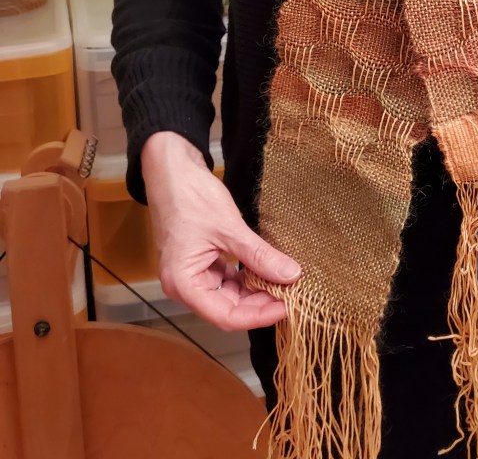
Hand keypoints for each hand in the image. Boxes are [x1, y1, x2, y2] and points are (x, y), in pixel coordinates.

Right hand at [141, 131, 300, 330]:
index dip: (259, 315)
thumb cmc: (190, 197)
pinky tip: (269, 270)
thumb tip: (291, 274)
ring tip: (286, 282)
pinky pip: (228, 277)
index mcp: (184, 284)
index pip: (226, 316)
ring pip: (230, 294)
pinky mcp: (202, 261)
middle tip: (294, 292)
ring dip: (257, 290)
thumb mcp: (229, 228)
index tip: (289, 306)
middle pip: (229, 308)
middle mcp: (185, 286)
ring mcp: (194, 273)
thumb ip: (259, 255)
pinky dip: (248, 276)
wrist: (172, 171)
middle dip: (261, 302)